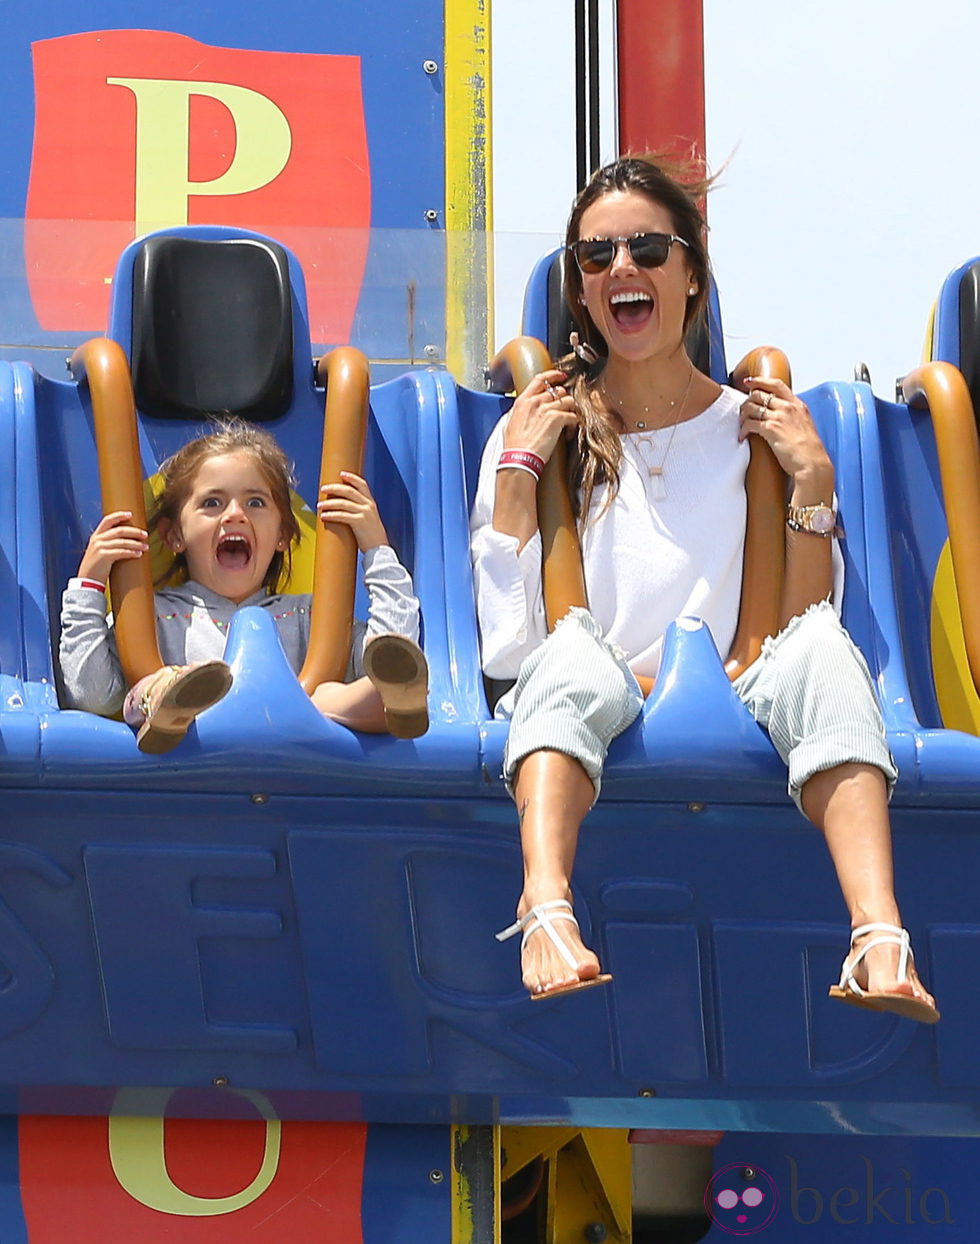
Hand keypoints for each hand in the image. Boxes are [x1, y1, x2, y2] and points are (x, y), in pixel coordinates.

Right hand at [78, 511, 148, 580]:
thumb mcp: (99, 551)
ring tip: (145, 547)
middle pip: (119, 530)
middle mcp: (97, 539)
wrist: (87, 581)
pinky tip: (138, 554)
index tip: (130, 514)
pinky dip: (132, 552)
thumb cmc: (96, 567)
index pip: (107, 520)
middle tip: (145, 535)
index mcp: (96, 536)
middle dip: (134, 531)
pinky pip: (121, 552)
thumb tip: (126, 539)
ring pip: (123, 542)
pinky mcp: (103, 556)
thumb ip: (108, 543)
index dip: (119, 515)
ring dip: (136, 544)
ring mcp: (99, 547)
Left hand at [317, 472, 387, 551]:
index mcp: (371, 503)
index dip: (352, 478)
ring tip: (319, 505)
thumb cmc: (372, 537)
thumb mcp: (369, 520)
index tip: (341, 473)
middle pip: (349, 491)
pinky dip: (331, 515)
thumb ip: (360, 511)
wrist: (380, 550)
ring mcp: (365, 513)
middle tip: (323, 489)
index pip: (362, 484)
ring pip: (343, 503)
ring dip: (329, 503)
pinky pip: (342, 516)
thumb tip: (344, 508)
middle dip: (334, 488)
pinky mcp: (359, 522)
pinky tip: (323, 516)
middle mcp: (369, 506)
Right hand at [503, 369, 578, 462]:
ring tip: (567, 423)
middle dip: (563, 399)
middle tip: (565, 409)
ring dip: (570, 411)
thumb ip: (520, 411)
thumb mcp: (510, 422)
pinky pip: (572, 416)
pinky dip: (573, 425)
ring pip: (568, 401)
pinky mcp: (557, 419)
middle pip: (558, 390)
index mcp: (523, 401)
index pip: (539, 379)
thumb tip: (525, 410)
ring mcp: (547, 409)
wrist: (519, 457)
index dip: (553, 375)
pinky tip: (567, 433)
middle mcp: (535, 401)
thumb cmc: (514, 445)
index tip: (560, 376)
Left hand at [738, 377, 834, 496]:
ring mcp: (780, 417)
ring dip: (742, 415)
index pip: (776, 384)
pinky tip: (742, 437)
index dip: (760, 380)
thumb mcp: (804, 425)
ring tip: (741, 425)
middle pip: (759, 394)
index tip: (749, 381)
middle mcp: (788, 407)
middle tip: (743, 412)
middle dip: (746, 402)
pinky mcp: (771, 429)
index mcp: (798, 405)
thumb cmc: (809, 450)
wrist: (812, 463)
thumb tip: (780, 417)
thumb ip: (793, 417)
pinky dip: (742, 430)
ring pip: (751, 406)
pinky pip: (749, 424)